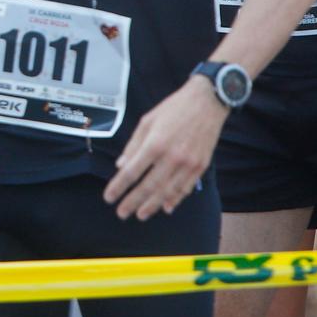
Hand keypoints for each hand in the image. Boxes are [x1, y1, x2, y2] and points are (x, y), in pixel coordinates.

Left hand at [102, 79, 225, 220]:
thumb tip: (121, 166)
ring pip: (167, 191)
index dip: (118, 187)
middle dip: (133, 202)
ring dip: (152, 205)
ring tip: (141, 215)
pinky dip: (176, 199)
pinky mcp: (201, 165)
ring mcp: (188, 163)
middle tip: (122, 213)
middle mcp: (171, 156)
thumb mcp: (147, 121)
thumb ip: (133, 145)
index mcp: (155, 143)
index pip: (132, 172)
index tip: (109, 198)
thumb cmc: (174, 109)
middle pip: (148, 186)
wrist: (207, 102)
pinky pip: (186, 188)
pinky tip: (167, 207)